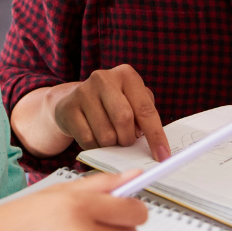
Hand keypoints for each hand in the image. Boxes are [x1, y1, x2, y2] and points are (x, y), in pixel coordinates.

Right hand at [54, 64, 170, 161]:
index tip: (163, 155)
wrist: (72, 101)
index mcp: (126, 75)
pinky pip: (88, 140)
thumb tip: (156, 144)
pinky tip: (95, 138)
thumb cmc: (110, 104)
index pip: (145, 109)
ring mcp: (83, 91)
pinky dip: (96, 147)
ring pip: (106, 134)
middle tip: (126, 142)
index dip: (156, 135)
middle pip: (124, 119)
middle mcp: (104, 78)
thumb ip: (144, 117)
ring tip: (109, 137)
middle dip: (128, 139)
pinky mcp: (68, 108)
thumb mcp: (131, 101)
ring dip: (111, 145)